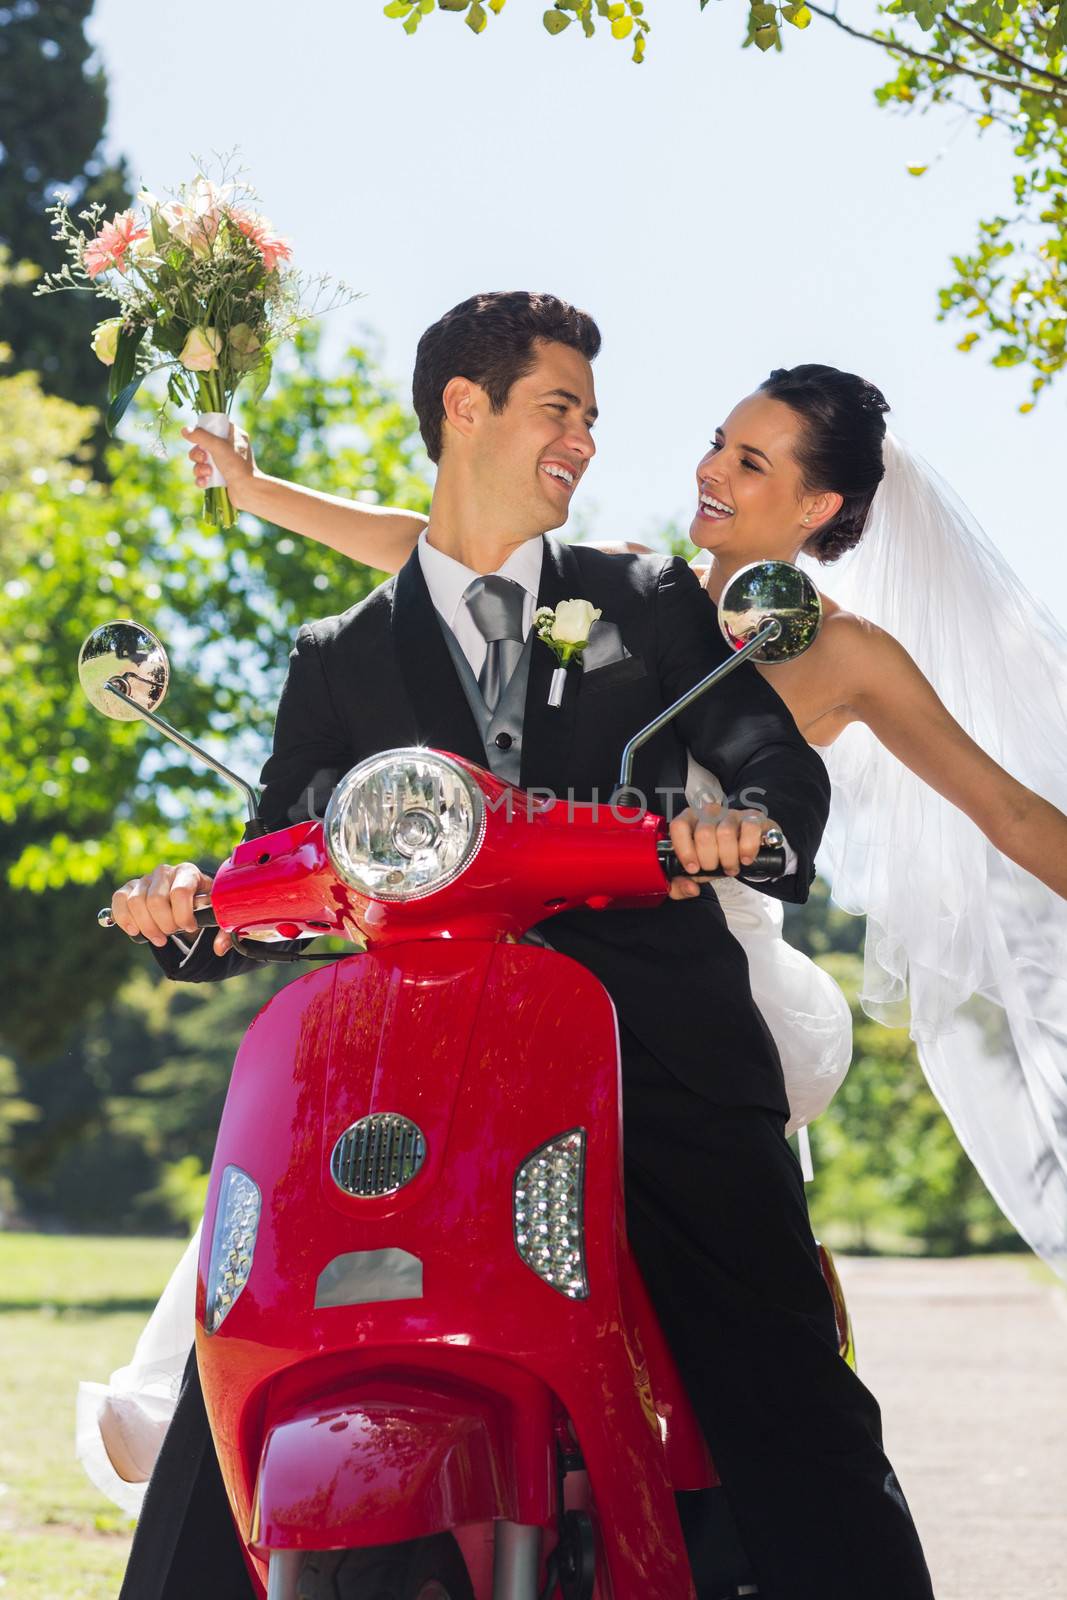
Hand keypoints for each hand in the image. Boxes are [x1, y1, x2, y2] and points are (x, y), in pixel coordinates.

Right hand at [111, 862, 228, 955]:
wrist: (188, 900)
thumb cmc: (205, 907)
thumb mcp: (219, 916)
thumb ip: (226, 932)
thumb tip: (219, 949)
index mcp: (189, 873)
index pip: (180, 892)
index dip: (183, 915)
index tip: (189, 927)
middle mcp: (165, 872)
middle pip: (155, 900)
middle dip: (164, 924)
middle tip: (172, 933)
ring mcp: (145, 879)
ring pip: (136, 903)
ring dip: (147, 927)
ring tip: (159, 937)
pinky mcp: (129, 888)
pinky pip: (119, 900)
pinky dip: (124, 919)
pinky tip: (135, 931)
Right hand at [181, 421, 255, 507]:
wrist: (248, 491)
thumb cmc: (236, 465)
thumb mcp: (218, 446)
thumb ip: (200, 436)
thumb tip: (185, 430)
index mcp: (233, 435)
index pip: (214, 426)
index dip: (203, 431)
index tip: (199, 437)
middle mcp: (229, 448)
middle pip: (202, 445)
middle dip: (198, 454)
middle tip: (203, 458)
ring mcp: (225, 464)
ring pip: (201, 462)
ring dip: (199, 467)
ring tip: (208, 473)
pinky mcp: (221, 478)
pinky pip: (204, 476)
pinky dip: (202, 479)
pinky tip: (205, 482)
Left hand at [667, 805, 779, 900]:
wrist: (742, 855)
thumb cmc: (715, 859)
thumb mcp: (694, 873)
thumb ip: (681, 885)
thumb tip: (690, 888)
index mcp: (689, 820)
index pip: (679, 826)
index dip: (685, 850)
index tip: (693, 868)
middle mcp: (709, 813)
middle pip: (704, 834)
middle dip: (709, 860)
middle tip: (714, 868)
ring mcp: (732, 814)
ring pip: (726, 833)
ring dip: (729, 858)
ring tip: (730, 866)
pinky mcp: (753, 817)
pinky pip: (750, 828)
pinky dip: (748, 848)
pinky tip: (745, 858)